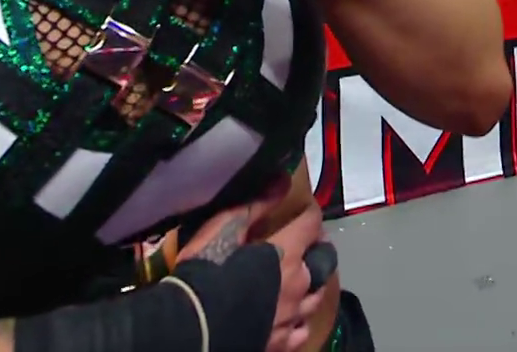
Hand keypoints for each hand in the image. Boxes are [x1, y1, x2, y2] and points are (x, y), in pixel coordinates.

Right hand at [178, 182, 327, 351]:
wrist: (191, 328)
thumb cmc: (205, 271)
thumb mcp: (224, 230)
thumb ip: (256, 205)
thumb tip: (282, 180)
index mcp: (288, 253)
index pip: (310, 224)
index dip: (310, 214)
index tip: (306, 210)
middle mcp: (299, 284)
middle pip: (324, 262)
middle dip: (320, 249)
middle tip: (312, 244)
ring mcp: (291, 317)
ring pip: (317, 297)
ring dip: (314, 283)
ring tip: (307, 279)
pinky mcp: (280, 344)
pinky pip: (300, 331)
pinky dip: (300, 320)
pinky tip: (294, 319)